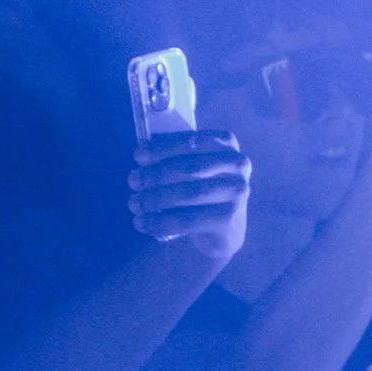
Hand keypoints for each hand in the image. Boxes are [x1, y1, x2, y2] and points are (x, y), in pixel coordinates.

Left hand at [129, 129, 250, 266]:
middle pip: (190, 168)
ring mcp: (238, 193)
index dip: (164, 147)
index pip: (194, 141)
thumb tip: (142, 154)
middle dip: (155, 174)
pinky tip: (143, 223)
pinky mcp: (229, 219)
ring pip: (188, 193)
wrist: (224, 229)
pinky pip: (188, 220)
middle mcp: (238, 166)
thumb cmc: (201, 190)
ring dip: (154, 198)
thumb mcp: (194, 168)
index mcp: (227, 145)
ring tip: (134, 202)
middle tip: (133, 181)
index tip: (138, 156)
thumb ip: (174, 157)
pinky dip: (160, 222)